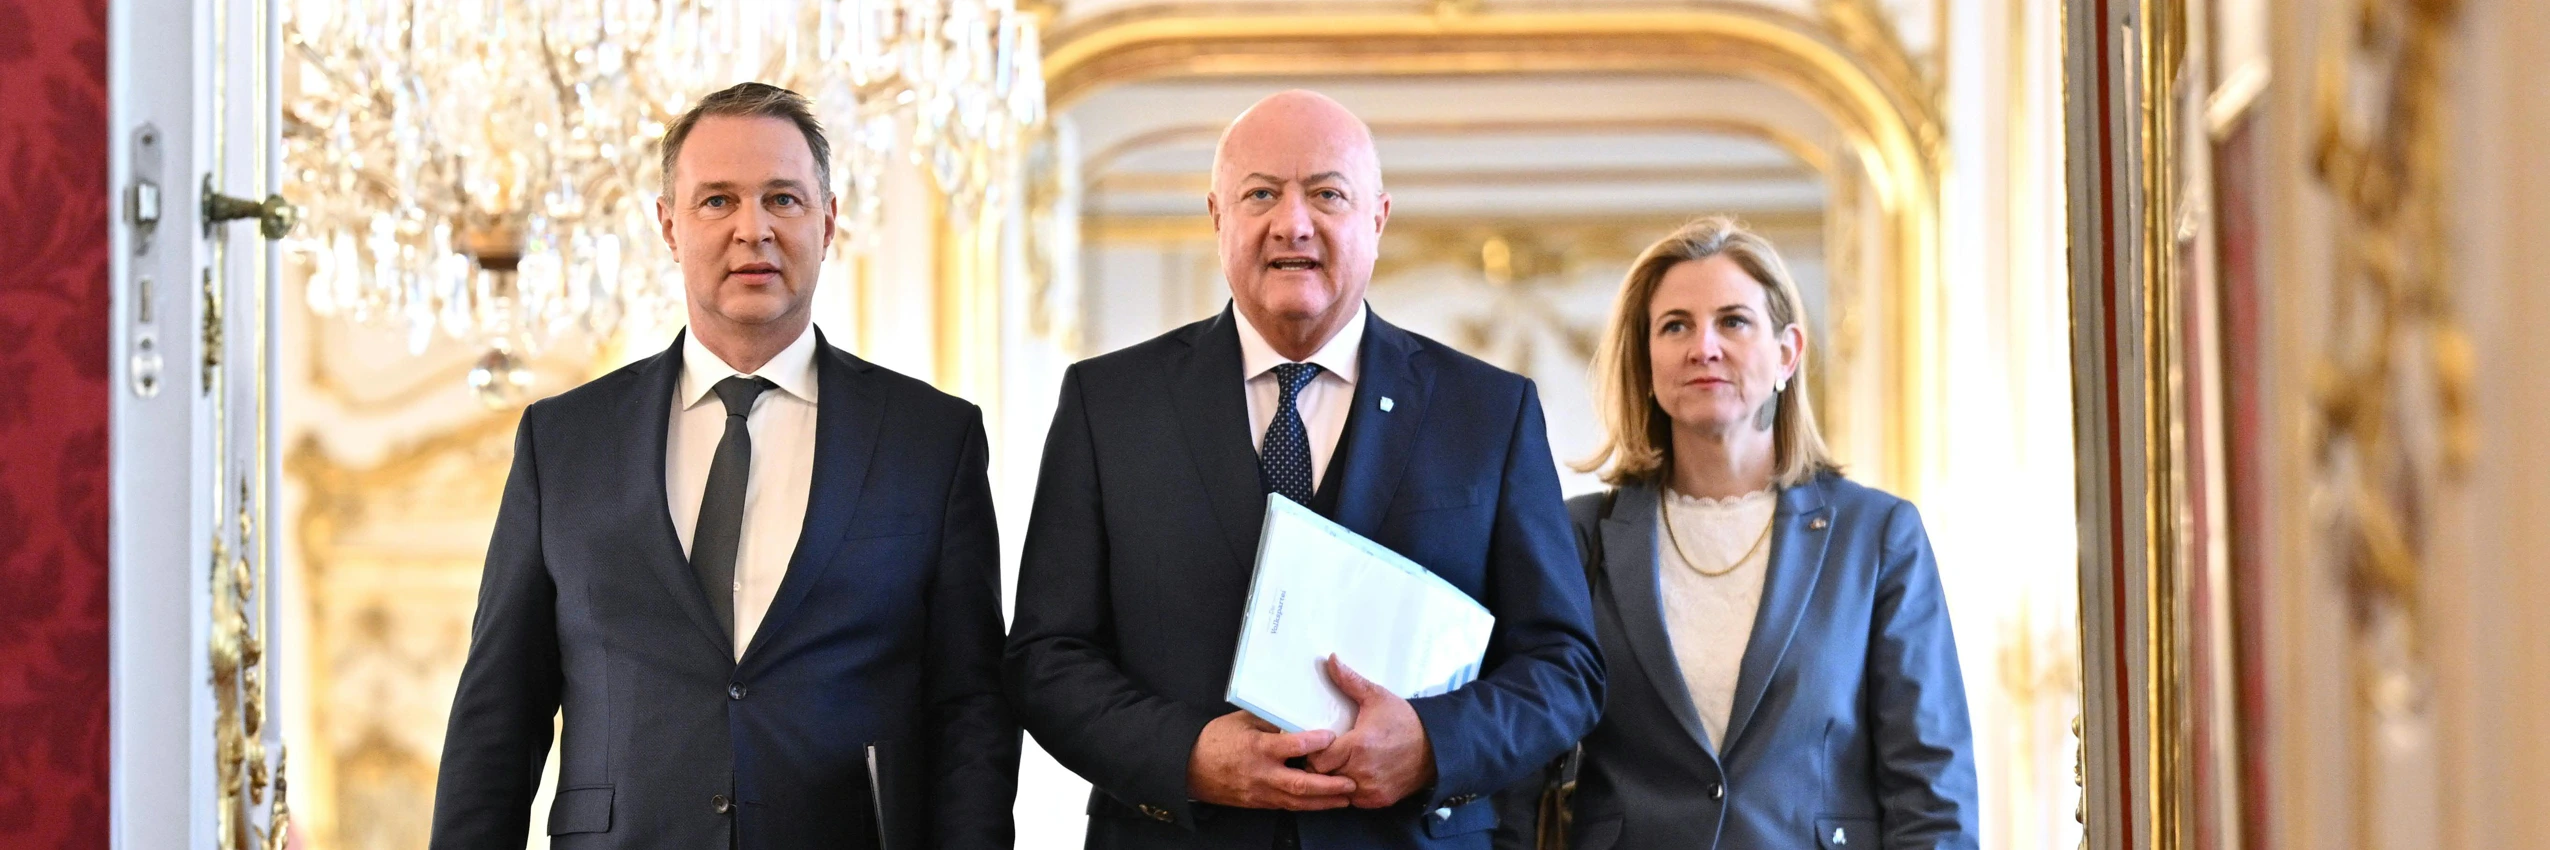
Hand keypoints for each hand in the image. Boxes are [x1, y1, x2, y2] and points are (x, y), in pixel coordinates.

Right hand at [1187, 710, 1358, 809]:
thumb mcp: (1243, 720)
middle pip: (1300, 784)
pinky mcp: (1259, 803)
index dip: (1314, 742)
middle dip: (1329, 786)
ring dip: (1323, 802)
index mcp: (1257, 748)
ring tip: (1345, 798)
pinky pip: (1287, 806)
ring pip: (1297, 802)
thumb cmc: (1216, 740)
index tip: (1333, 736)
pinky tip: (1323, 804)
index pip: (1291, 747)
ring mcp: (1260, 792)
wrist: (1190, 766)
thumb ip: (1271, 719)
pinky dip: (1307, 806)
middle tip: (1350, 782)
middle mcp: (1261, 774)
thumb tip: (1297, 712)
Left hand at [1305, 655, 1438, 807]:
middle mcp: (1363, 771)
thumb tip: (1330, 659)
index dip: (1314, 751)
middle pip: (1323, 776)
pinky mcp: (1379, 800)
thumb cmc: (1405, 721)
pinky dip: (1350, 790)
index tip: (1320, 743)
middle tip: (1325, 754)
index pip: (1317, 758)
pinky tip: (1354, 775)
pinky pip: (1352, 800)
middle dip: (1320, 766)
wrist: (1436, 747)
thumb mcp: (1378, 697)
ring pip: (1336, 790)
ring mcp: (1371, 788)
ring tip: (1339, 765)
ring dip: (1334, 780)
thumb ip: (1350, 681)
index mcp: (1358, 745)